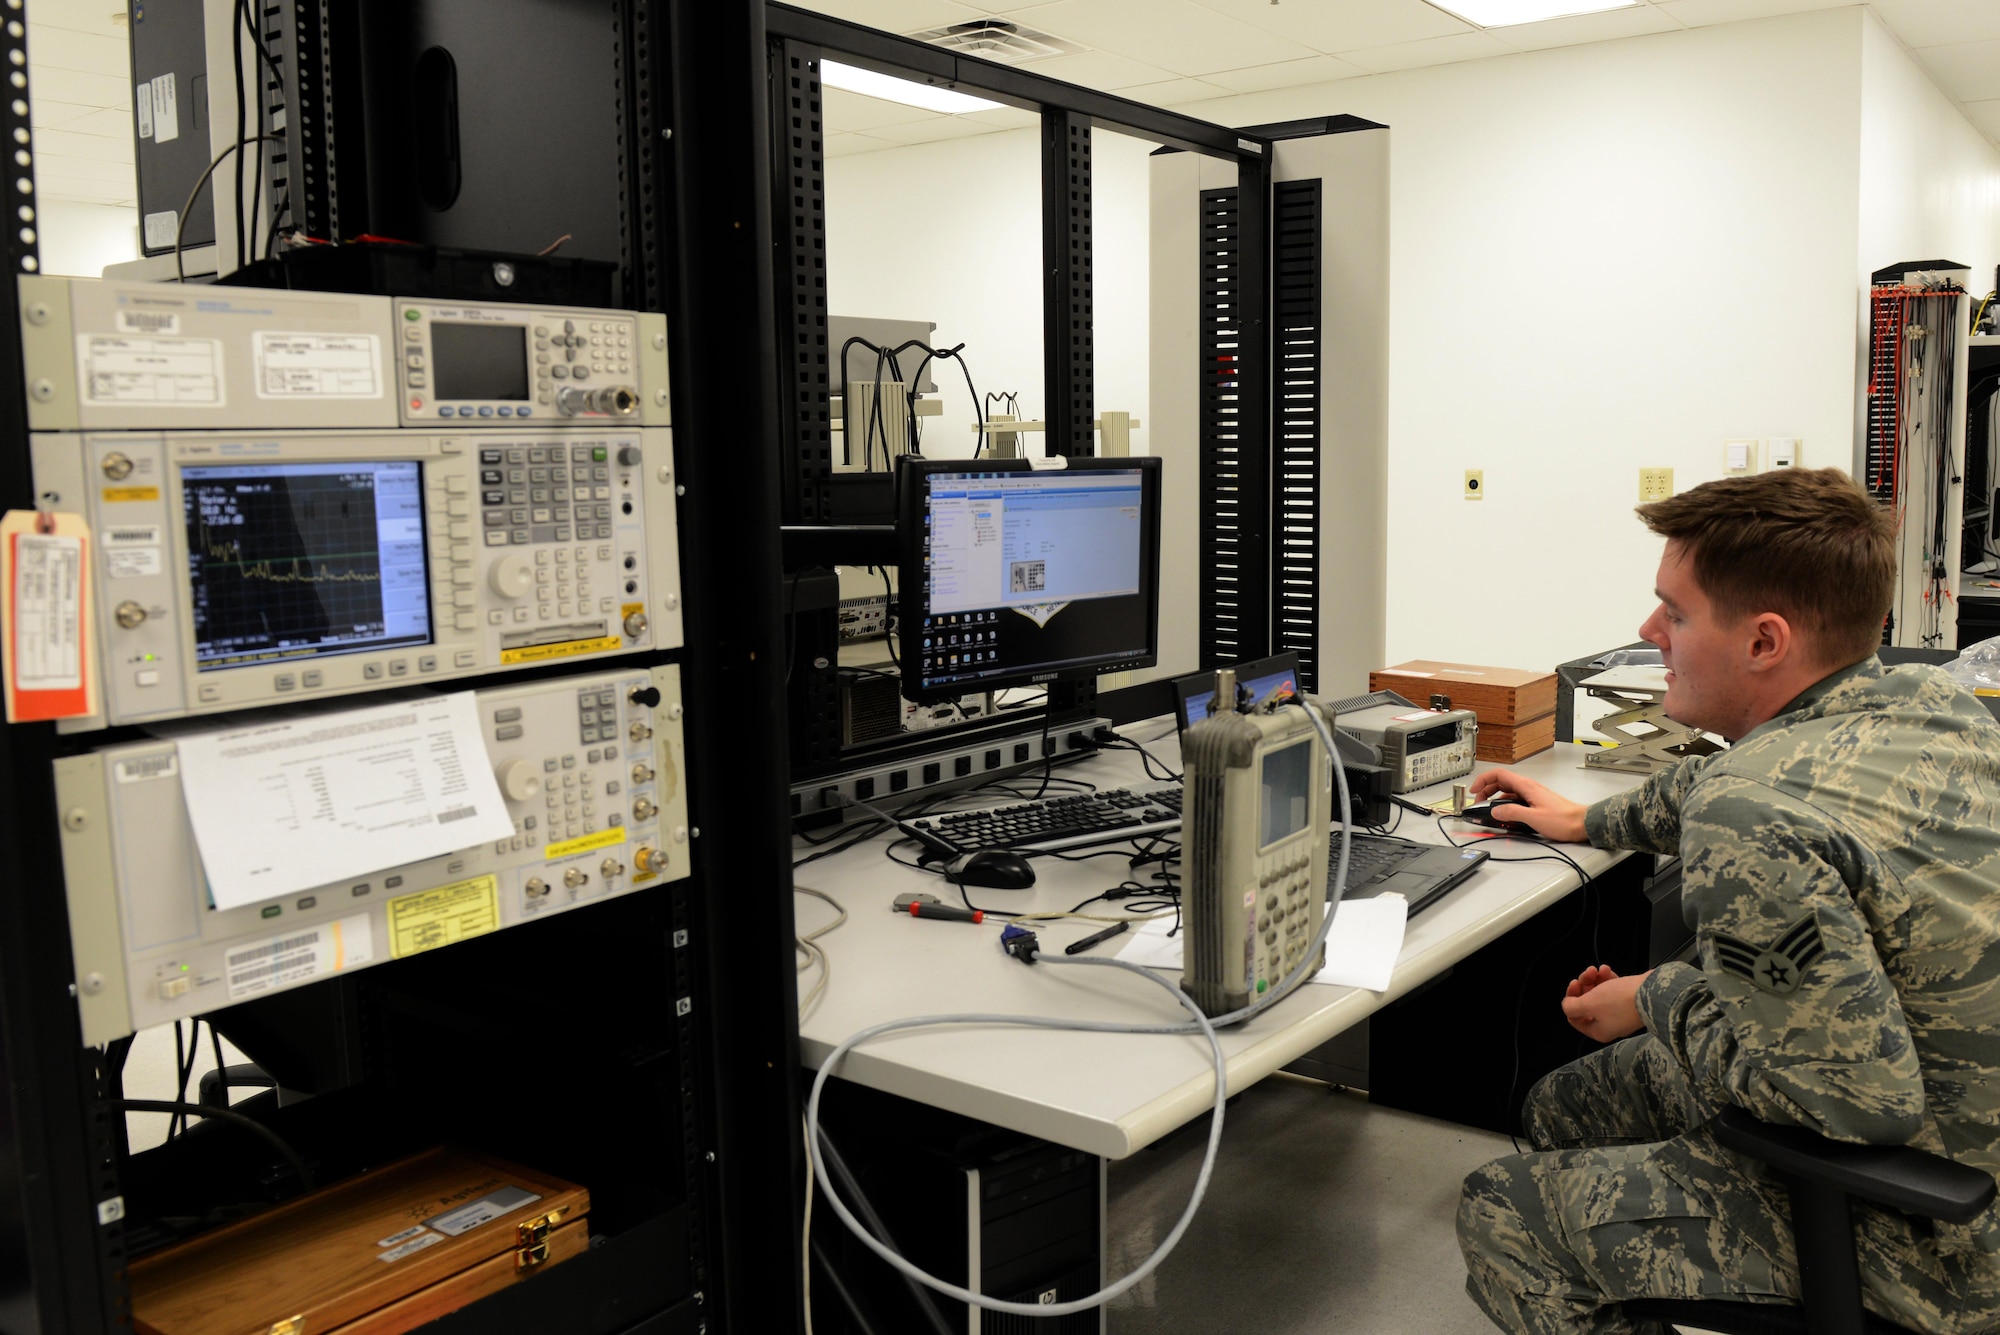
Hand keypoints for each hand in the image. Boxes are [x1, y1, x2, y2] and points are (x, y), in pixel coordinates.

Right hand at [1467, 769, 1587, 842]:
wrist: (1583, 823)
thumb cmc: (1564, 820)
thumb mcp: (1533, 818)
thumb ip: (1511, 813)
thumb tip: (1494, 811)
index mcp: (1526, 786)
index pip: (1498, 775)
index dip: (1483, 780)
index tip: (1474, 790)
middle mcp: (1529, 788)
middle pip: (1501, 782)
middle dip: (1486, 790)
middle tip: (1478, 802)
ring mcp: (1533, 794)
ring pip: (1508, 791)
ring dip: (1495, 799)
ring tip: (1489, 810)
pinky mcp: (1537, 802)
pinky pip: (1516, 799)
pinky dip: (1506, 805)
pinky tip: (1505, 815)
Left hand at [1559, 965, 1650, 1041]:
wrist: (1652, 992)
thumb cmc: (1621, 1001)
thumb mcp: (1589, 1004)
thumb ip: (1572, 1007)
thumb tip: (1567, 1006)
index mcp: (1598, 1031)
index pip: (1575, 1018)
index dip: (1571, 999)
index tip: (1575, 985)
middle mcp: (1609, 1024)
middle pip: (1587, 1003)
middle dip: (1585, 985)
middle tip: (1588, 973)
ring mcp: (1621, 1013)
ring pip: (1599, 994)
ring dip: (1596, 979)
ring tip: (1599, 969)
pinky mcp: (1630, 1001)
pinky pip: (1613, 989)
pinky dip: (1608, 979)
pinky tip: (1608, 970)